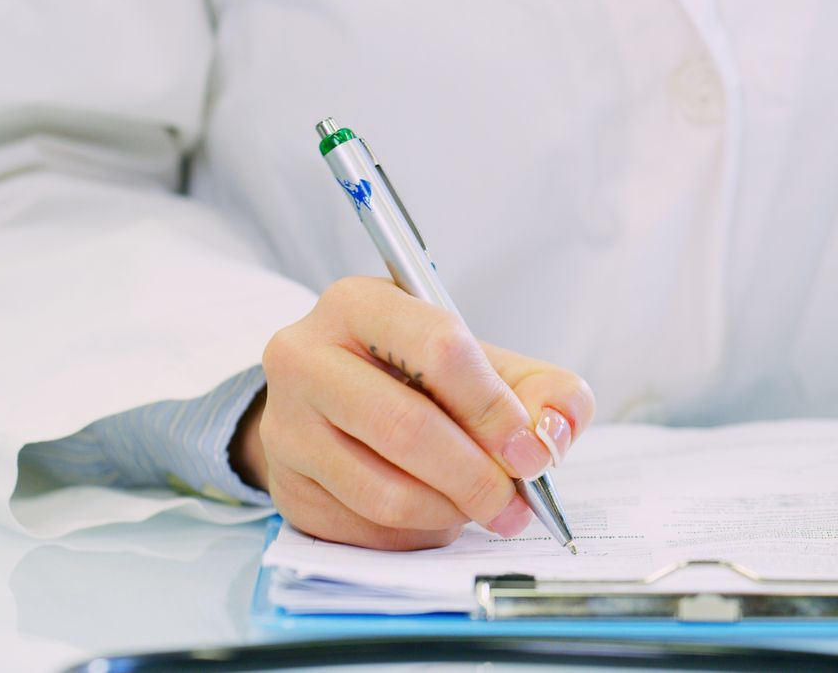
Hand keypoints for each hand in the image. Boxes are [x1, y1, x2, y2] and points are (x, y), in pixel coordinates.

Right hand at [232, 276, 594, 549]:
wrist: (346, 405)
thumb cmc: (425, 379)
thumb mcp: (492, 364)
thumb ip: (547, 391)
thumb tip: (552, 435)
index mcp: (360, 304)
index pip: (438, 349)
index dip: (493, 408)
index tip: (529, 451)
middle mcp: (305, 357)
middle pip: (405, 427)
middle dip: (476, 476)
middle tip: (515, 504)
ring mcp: (285, 425)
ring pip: (382, 491)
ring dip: (449, 512)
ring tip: (479, 508)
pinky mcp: (285, 486)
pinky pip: (362, 529)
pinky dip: (415, 533)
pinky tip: (436, 514)